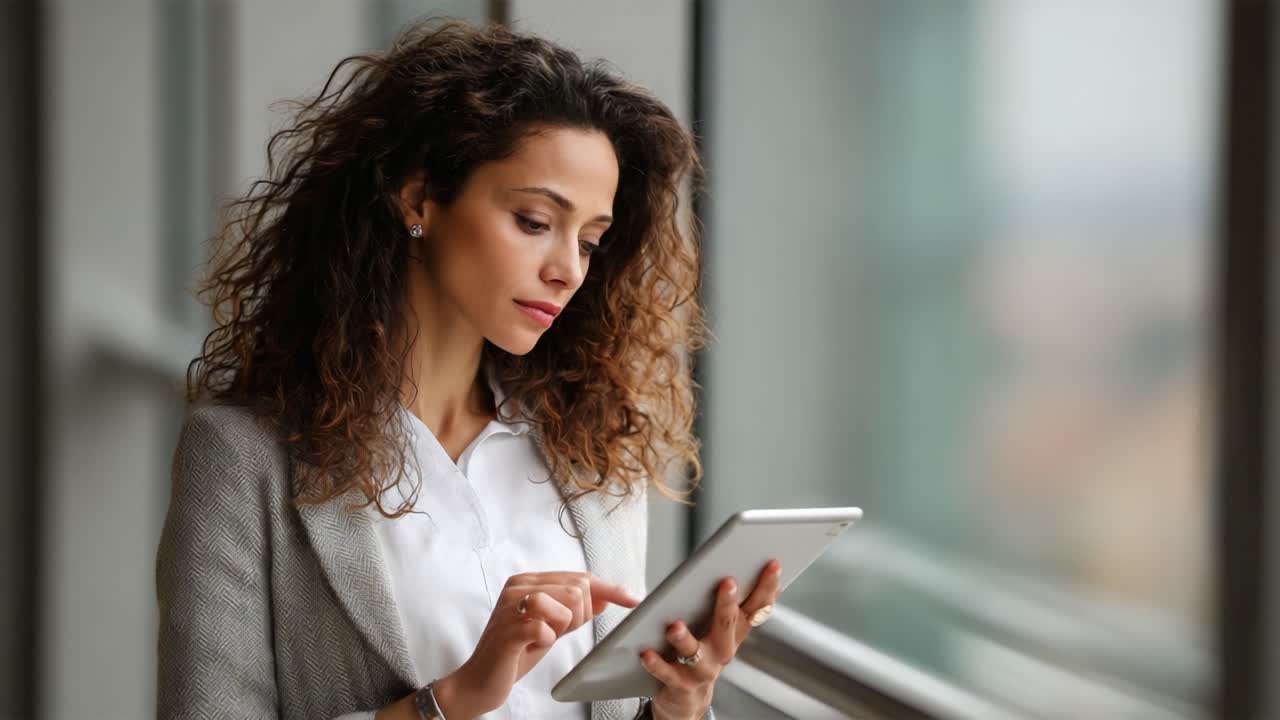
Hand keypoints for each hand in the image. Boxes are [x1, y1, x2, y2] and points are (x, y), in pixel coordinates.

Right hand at [440, 571, 638, 718]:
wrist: (480, 681)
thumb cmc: (515, 652)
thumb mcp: (552, 626)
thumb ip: (576, 609)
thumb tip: (607, 595)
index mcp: (529, 580)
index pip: (580, 577)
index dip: (610, 589)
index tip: (633, 600)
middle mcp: (518, 586)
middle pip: (578, 588)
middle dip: (578, 616)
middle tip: (555, 632)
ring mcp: (511, 606)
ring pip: (568, 602)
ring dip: (563, 626)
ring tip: (544, 637)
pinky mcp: (509, 629)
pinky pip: (547, 628)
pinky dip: (547, 640)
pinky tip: (533, 645)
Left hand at [638, 559, 782, 719]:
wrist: (686, 698)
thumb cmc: (700, 652)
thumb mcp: (719, 630)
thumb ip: (727, 605)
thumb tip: (734, 570)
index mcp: (734, 632)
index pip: (756, 607)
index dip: (767, 587)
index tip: (772, 565)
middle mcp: (723, 651)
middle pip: (728, 625)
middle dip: (728, 604)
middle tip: (728, 582)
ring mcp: (703, 669)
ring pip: (695, 652)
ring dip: (685, 638)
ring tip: (675, 626)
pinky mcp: (680, 684)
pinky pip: (667, 673)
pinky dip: (657, 663)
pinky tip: (646, 652)